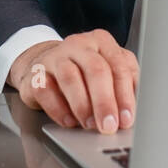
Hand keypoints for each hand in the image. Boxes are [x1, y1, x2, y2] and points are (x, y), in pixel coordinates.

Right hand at [9, 29, 137, 134]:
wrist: (44, 66)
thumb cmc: (83, 72)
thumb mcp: (107, 72)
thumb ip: (122, 86)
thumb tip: (132, 114)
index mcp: (102, 42)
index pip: (119, 65)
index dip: (125, 94)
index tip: (127, 118)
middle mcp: (79, 45)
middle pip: (96, 70)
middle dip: (104, 102)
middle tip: (109, 126)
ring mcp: (55, 56)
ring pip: (70, 78)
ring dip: (82, 106)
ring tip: (90, 124)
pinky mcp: (36, 72)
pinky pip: (46, 90)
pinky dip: (59, 109)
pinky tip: (69, 121)